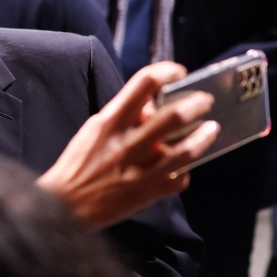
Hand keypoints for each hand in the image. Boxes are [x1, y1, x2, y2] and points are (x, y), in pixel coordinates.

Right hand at [37, 62, 218, 229]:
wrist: (65, 205)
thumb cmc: (79, 164)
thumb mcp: (95, 130)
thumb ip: (124, 115)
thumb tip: (153, 106)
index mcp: (110, 122)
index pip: (143, 83)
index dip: (167, 71)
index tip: (178, 72)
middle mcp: (127, 143)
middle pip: (173, 116)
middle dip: (196, 103)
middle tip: (205, 100)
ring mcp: (140, 170)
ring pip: (186, 149)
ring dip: (205, 136)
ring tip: (212, 128)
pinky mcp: (148, 194)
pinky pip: (180, 178)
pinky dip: (185, 170)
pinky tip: (185, 166)